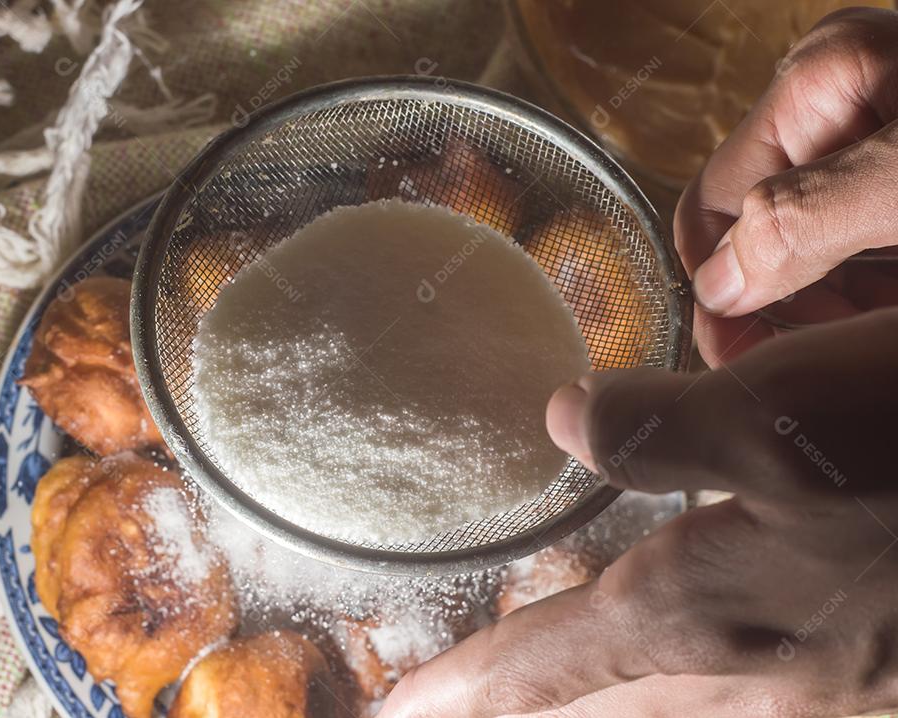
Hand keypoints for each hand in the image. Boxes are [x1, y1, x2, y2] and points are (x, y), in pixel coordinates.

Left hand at [378, 308, 897, 716]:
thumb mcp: (786, 405)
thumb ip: (658, 423)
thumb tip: (559, 420)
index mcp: (707, 611)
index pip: (547, 665)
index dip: (464, 688)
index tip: (397, 712)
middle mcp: (757, 679)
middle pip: (606, 713)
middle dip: (525, 710)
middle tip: (459, 706)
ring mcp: (827, 694)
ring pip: (680, 716)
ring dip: (607, 706)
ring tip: (557, 692)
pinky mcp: (878, 676)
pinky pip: (755, 705)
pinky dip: (698, 693)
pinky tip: (711, 676)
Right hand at [674, 7, 897, 365]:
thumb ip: (807, 223)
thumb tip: (716, 284)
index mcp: (818, 86)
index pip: (710, 208)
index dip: (718, 294)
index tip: (740, 365)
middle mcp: (837, 106)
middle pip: (757, 233)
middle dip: (780, 309)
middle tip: (819, 367)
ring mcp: (877, 140)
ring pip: (811, 249)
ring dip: (831, 312)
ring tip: (866, 342)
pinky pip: (863, 247)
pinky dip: (873, 295)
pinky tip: (886, 319)